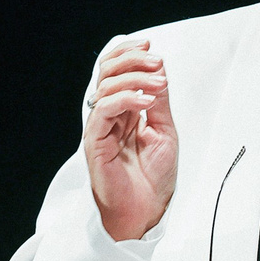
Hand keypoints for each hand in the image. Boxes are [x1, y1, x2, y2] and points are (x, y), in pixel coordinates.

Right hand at [84, 40, 176, 240]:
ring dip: (134, 79)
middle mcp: (108, 116)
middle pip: (107, 72)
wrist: (145, 212)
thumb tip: (159, 70)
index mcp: (123, 111)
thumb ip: (159, 102)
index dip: (129, 54)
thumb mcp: (164, 132)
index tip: (151, 48)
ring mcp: (100, 128)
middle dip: (132, 60)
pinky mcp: (95, 142)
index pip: (117, 72)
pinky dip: (125, 99)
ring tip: (158, 84)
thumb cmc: (152, 179)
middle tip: (156, 62)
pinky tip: (145, 102)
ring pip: (105, 87)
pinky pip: (104, 110)